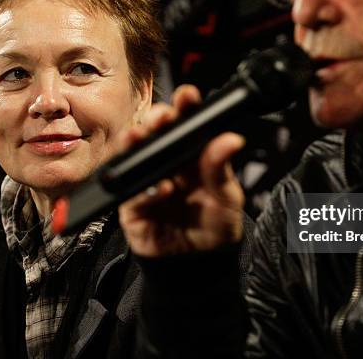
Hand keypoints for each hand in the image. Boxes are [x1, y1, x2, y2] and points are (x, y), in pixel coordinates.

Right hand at [118, 85, 245, 256]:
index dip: (184, 108)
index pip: (186, 126)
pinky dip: (146, 190)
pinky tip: (161, 189)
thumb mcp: (227, 198)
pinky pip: (133, 194)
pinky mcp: (132, 207)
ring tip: (144, 136)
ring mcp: (147, 183)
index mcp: (191, 156)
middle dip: (156, 120)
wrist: (199, 266)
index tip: (188, 96)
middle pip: (155, 134)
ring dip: (137, 143)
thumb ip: (222, 169)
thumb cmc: (215, 227)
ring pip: (134, 156)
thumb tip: (230, 138)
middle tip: (163, 116)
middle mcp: (167, 164)